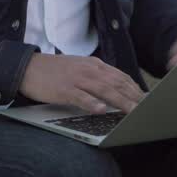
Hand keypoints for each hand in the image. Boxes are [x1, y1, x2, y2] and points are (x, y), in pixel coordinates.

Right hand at [18, 54, 145, 113]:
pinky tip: (101, 110)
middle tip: (147, 108)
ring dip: (120, 100)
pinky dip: (92, 103)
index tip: (147, 99)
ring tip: (133, 111)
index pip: (120, 76)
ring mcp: (76, 79)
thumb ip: (97, 77)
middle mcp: (89, 70)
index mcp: (94, 65)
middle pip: (116, 83)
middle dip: (133, 96)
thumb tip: (116, 89)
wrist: (29, 68)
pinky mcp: (64, 89)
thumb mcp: (80, 69)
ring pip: (103, 90)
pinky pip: (80, 97)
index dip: (135, 88)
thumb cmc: (56, 71)